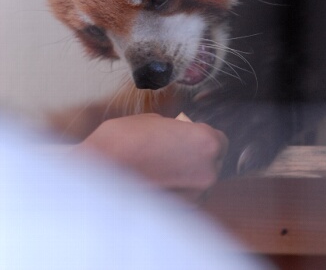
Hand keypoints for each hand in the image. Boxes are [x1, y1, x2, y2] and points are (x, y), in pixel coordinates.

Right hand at [74, 113, 227, 198]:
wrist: (98, 170)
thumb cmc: (124, 141)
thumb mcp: (156, 121)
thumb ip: (178, 130)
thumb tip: (181, 136)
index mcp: (206, 142)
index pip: (221, 141)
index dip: (204, 138)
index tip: (191, 137)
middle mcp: (207, 171)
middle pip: (213, 162)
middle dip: (197, 157)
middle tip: (174, 151)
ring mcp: (194, 194)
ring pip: (200, 182)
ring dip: (187, 175)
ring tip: (162, 166)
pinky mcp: (178, 210)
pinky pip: (185, 196)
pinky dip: (176, 190)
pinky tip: (157, 180)